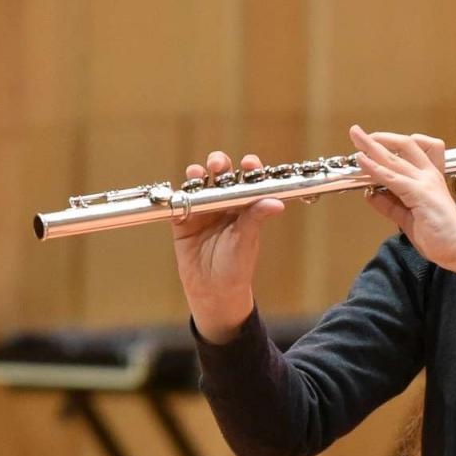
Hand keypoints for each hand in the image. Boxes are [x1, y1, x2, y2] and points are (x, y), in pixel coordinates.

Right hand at [171, 150, 285, 342]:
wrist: (213, 291)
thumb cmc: (236, 267)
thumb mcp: (246, 241)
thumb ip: (256, 218)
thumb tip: (277, 203)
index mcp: (244, 206)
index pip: (247, 180)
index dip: (248, 168)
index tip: (248, 163)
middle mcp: (224, 204)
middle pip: (221, 175)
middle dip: (219, 164)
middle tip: (217, 165)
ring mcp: (203, 210)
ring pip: (199, 184)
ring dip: (197, 175)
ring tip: (198, 174)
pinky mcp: (183, 220)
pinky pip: (179, 202)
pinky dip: (178, 195)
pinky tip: (180, 192)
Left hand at [351, 127, 455, 269]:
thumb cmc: (441, 236)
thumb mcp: (407, 218)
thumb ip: (390, 206)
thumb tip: (371, 194)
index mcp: (429, 179)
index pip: (410, 152)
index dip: (389, 145)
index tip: (371, 145)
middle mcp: (428, 176)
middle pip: (403, 146)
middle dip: (378, 138)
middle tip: (358, 133)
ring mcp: (425, 183)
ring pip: (395, 158)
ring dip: (372, 147)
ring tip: (356, 136)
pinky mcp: (420, 193)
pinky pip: (392, 177)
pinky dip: (375, 168)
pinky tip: (362, 161)